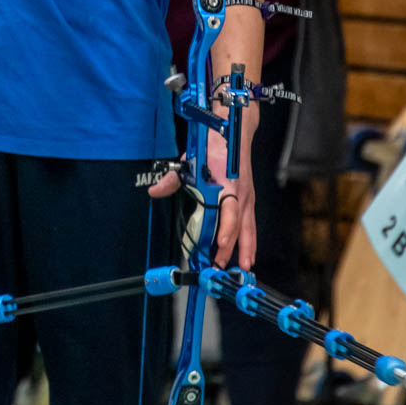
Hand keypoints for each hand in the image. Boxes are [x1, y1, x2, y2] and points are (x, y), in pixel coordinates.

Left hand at [148, 129, 256, 270]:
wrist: (234, 134)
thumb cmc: (213, 148)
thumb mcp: (190, 161)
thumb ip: (172, 179)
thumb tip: (154, 191)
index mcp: (226, 184)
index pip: (228, 211)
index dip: (225, 229)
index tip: (219, 244)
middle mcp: (240, 193)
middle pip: (239, 226)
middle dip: (231, 247)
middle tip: (220, 266)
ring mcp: (247, 198)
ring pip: (249, 228)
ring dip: (245, 249)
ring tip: (242, 269)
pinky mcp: (248, 200)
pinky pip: (250, 224)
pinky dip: (250, 241)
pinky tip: (248, 256)